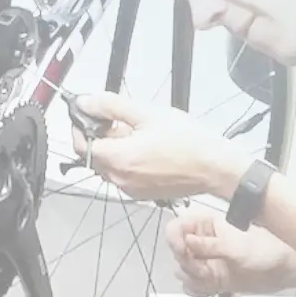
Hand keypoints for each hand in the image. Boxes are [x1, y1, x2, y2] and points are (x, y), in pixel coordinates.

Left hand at [71, 91, 236, 200]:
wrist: (215, 167)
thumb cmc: (187, 140)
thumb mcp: (147, 113)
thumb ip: (111, 106)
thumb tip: (85, 102)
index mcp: (119, 159)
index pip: (80, 145)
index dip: (79, 127)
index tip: (87, 113)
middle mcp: (120, 180)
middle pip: (92, 157)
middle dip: (96, 137)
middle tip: (114, 118)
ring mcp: (131, 190)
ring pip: (107, 166)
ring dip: (111, 148)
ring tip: (133, 131)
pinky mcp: (143, 194)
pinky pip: (122, 175)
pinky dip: (124, 160)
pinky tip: (143, 146)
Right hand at [165, 207, 292, 296]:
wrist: (284, 270)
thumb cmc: (264, 250)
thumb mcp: (236, 247)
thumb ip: (210, 245)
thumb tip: (187, 241)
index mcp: (205, 225)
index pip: (176, 227)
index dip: (175, 240)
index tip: (183, 253)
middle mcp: (202, 241)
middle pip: (176, 251)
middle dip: (187, 264)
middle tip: (204, 272)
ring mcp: (206, 260)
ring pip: (182, 270)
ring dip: (192, 278)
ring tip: (211, 280)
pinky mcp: (212, 278)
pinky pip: (192, 285)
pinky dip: (197, 289)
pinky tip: (210, 289)